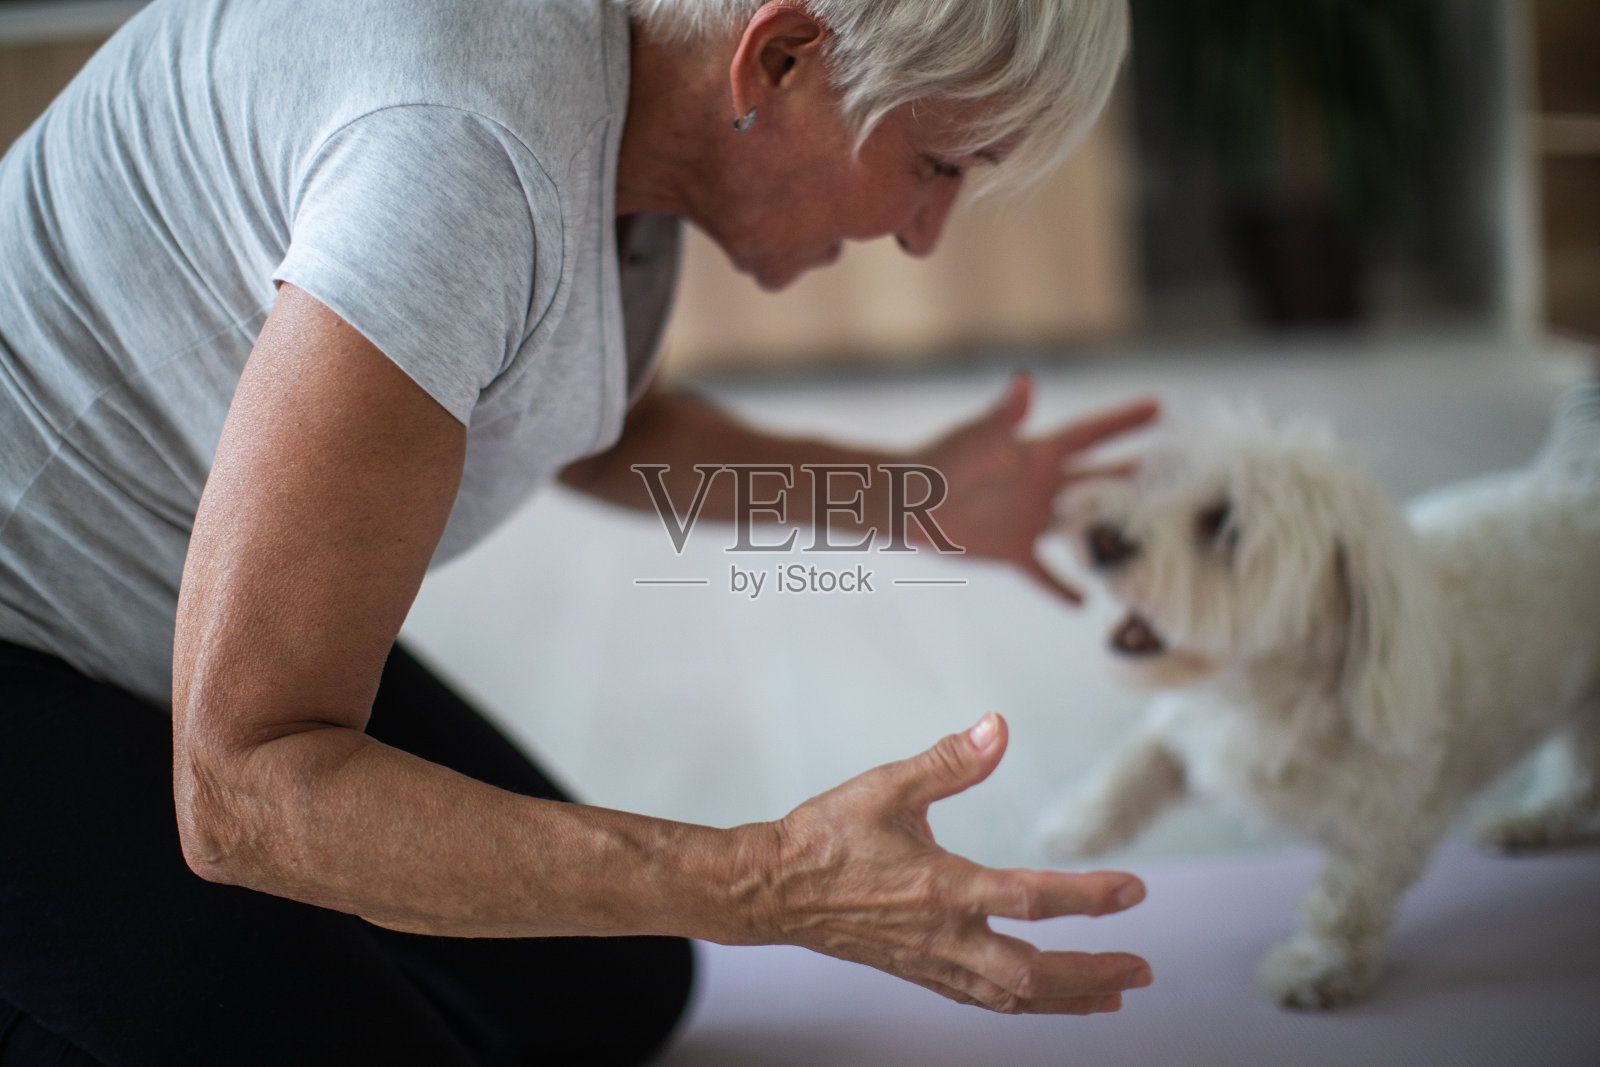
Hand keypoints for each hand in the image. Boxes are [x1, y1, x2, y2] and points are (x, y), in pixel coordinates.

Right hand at [754, 713, 1152, 1013]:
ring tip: (1109, 996)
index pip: (1033, 899)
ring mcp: (929, 962)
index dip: (1090, 897)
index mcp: (941, 888)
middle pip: (1034, 974)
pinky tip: (1037, 998)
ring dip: (1067, 999)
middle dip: (1094, 973)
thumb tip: (997, 728)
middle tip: (1141, 969)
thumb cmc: (824, 837)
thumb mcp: (887, 786)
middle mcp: (942, 936)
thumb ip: (949, 761)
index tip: (1135, 892)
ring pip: (1011, 998)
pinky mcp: (915, 972)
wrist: (770, 888)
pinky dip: (1020, 1003)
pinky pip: (979, 1000)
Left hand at [909, 375, 1158, 602]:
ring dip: (1113, 532)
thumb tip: (1024, 380)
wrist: (908, 502)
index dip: (1124, 421)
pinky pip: (1044, 573)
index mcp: (1039, 454)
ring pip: (1084, 526)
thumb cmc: (940, 462)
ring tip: (1152, 539)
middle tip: (1177, 473)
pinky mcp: (1013, 549)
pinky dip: (1061, 588)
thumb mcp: (976, 438)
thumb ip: (1003, 415)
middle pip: (1101, 480)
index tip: (1159, 407)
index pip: (1091, 435)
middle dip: (1137, 475)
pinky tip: (1083, 603)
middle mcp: (1043, 485)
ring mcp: (1031, 519)